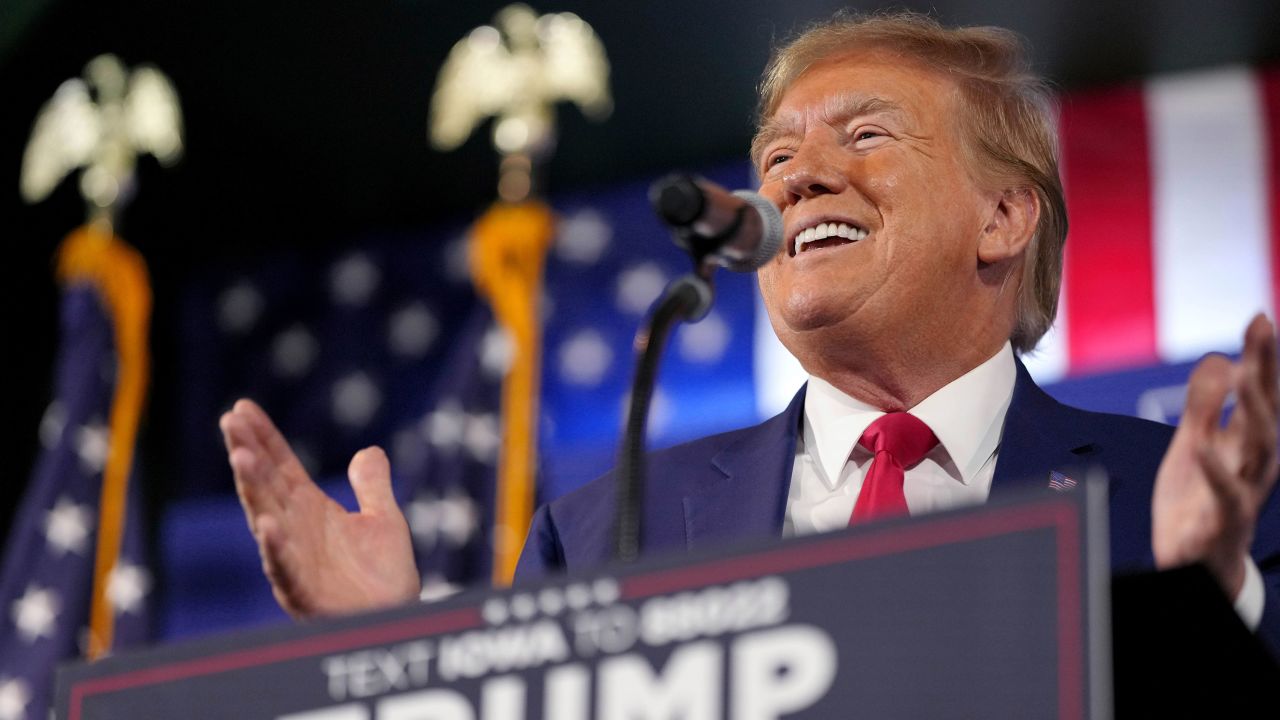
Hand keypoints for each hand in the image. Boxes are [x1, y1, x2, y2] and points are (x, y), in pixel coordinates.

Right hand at [220, 399, 420, 617]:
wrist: (395, 620)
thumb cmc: (383, 577)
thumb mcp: (383, 519)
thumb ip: (372, 485)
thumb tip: (369, 450)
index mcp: (311, 511)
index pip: (281, 466)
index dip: (263, 438)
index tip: (242, 408)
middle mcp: (295, 531)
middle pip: (265, 485)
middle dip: (248, 453)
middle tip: (231, 421)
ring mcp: (295, 560)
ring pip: (267, 520)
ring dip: (253, 490)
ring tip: (242, 458)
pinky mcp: (304, 592)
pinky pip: (285, 568)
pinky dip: (276, 548)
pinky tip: (267, 525)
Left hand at [1153, 314, 1279, 596]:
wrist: (1195, 567)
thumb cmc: (1197, 503)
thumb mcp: (1194, 446)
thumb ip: (1203, 407)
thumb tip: (1221, 358)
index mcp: (1244, 446)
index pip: (1258, 396)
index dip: (1261, 357)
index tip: (1260, 316)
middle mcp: (1251, 467)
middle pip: (1266, 415)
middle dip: (1265, 374)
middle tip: (1260, 334)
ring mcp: (1241, 495)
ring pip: (1258, 454)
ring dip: (1254, 413)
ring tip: (1243, 377)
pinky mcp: (1219, 525)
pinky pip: (1223, 499)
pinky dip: (1214, 474)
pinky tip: (1200, 448)